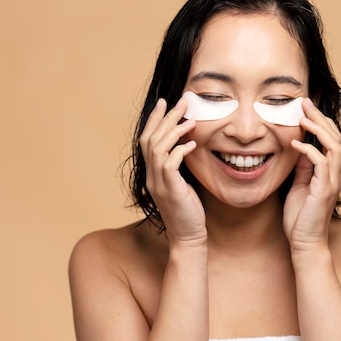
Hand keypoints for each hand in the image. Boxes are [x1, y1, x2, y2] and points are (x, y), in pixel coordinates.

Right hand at [140, 97, 206, 244]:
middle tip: (182, 102)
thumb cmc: (188, 211)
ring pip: (158, 148)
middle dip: (165, 118)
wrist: (188, 238)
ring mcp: (159, 184)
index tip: (164, 102)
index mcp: (152, 173)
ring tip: (190, 120)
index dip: (154, 119)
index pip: (147, 140)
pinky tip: (193, 144)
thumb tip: (188, 144)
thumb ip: (179, 166)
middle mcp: (151, 177)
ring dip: (174, 131)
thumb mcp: (182, 184)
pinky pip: (170, 164)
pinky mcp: (170, 190)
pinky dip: (180, 150)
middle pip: (151, 139)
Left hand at [283, 98, 340, 251]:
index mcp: (329, 173)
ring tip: (303, 118)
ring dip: (318, 130)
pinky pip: (321, 163)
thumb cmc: (300, 218)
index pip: (331, 140)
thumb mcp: (299, 186)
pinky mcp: (323, 191)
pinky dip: (308, 150)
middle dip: (321, 118)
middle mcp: (334, 175)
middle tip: (305, 103)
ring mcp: (331, 182)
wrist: (304, 243)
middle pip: (335, 138)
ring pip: (333, 147)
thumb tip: (300, 149)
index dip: (321, 122)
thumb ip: (303, 169)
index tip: (306, 108)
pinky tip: (294, 143)